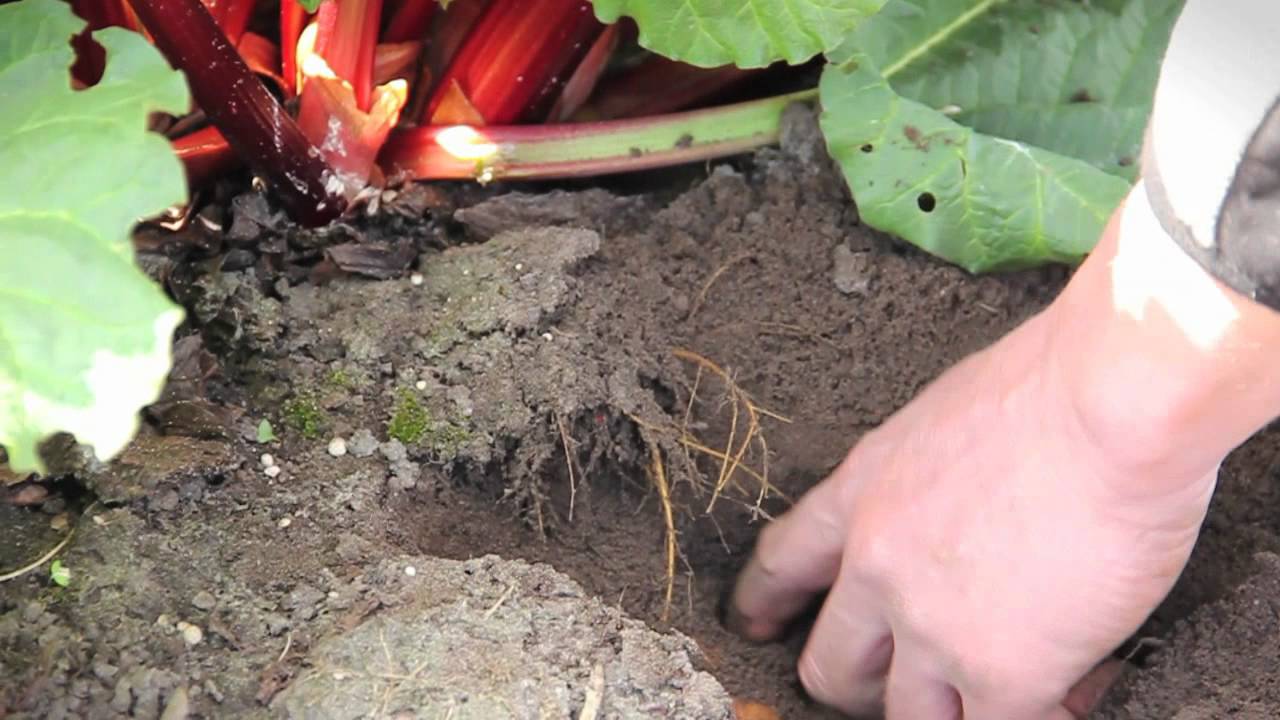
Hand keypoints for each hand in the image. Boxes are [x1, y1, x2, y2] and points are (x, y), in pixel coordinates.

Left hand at [728, 307, 1217, 718]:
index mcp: (862, 492)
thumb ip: (927, 476)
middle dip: (856, 683)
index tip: (755, 624)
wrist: (1111, 401)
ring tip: (978, 699)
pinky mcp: (1004, 673)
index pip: (785, 561)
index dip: (765, 602)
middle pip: (830, 664)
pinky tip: (1063, 698)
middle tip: (889, 685)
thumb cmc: (1055, 385)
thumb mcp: (945, 415)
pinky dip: (1030, 719)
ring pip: (904, 715)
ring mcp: (932, 627)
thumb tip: (953, 502)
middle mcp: (878, 566)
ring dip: (936, 712)